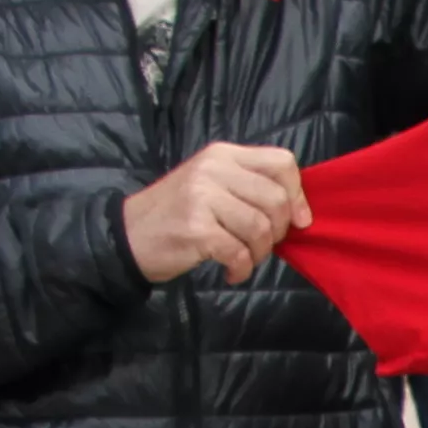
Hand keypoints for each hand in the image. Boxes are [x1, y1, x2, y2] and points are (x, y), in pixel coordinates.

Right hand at [122, 140, 310, 284]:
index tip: (299, 219)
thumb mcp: (211, 185)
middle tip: (261, 244)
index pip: (282, 162)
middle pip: (276, 199)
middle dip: (279, 231)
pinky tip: (231, 271)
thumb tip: (301, 212)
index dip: (298, 194)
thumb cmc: (176, 213)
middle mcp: (213, 170)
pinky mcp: (196, 229)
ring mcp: (202, 198)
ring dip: (259, 253)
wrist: (126, 235)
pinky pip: (239, 252)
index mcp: (222, 155)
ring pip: (260, 228)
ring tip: (243, 258)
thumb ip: (250, 188)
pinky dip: (241, 268)